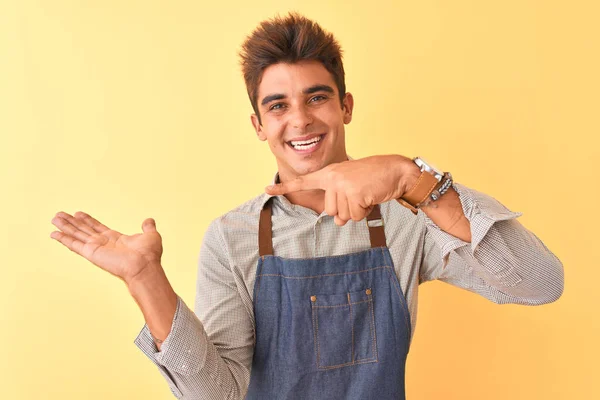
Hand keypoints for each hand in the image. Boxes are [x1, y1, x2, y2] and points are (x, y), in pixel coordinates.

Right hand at [50, 211, 163, 284]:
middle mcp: (103, 243)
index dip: (87, 220)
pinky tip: (54, 234)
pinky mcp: (91, 253)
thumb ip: (148, 227)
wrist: (144, 266)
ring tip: (54, 219)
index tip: (78, 213)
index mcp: (115, 238)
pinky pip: (74, 244)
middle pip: (84, 229)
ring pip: (76, 234)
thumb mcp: (151, 235)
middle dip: (72, 222)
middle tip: (60, 214)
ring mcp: (96, 248)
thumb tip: (149, 220)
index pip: (97, 227)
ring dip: (65, 227)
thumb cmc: (149, 254)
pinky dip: (63, 239)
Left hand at [266, 155, 419, 225]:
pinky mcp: (354, 193)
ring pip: (343, 216)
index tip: (267, 189)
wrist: (396, 170)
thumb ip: (340, 203)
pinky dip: (365, 212)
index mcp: (329, 174)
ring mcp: (342, 184)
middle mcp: (332, 177)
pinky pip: (355, 216)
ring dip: (357, 211)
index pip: (303, 182)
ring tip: (366, 195)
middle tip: (359, 195)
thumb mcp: (351, 189)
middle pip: (331, 211)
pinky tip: (371, 197)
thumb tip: (337, 222)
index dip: (284, 187)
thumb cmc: (374, 179)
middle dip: (347, 210)